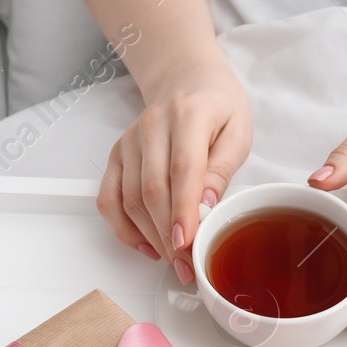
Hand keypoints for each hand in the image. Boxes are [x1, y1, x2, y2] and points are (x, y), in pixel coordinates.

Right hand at [97, 54, 250, 280]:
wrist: (186, 81)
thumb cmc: (217, 107)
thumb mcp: (237, 132)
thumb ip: (222, 169)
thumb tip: (206, 207)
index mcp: (187, 116)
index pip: (181, 169)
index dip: (182, 210)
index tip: (187, 243)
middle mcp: (151, 127)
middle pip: (152, 190)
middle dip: (168, 235)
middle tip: (187, 266)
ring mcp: (129, 142)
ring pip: (130, 199)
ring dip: (150, 237)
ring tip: (174, 261)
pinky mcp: (117, 156)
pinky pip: (109, 198)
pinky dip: (123, 228)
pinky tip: (145, 246)